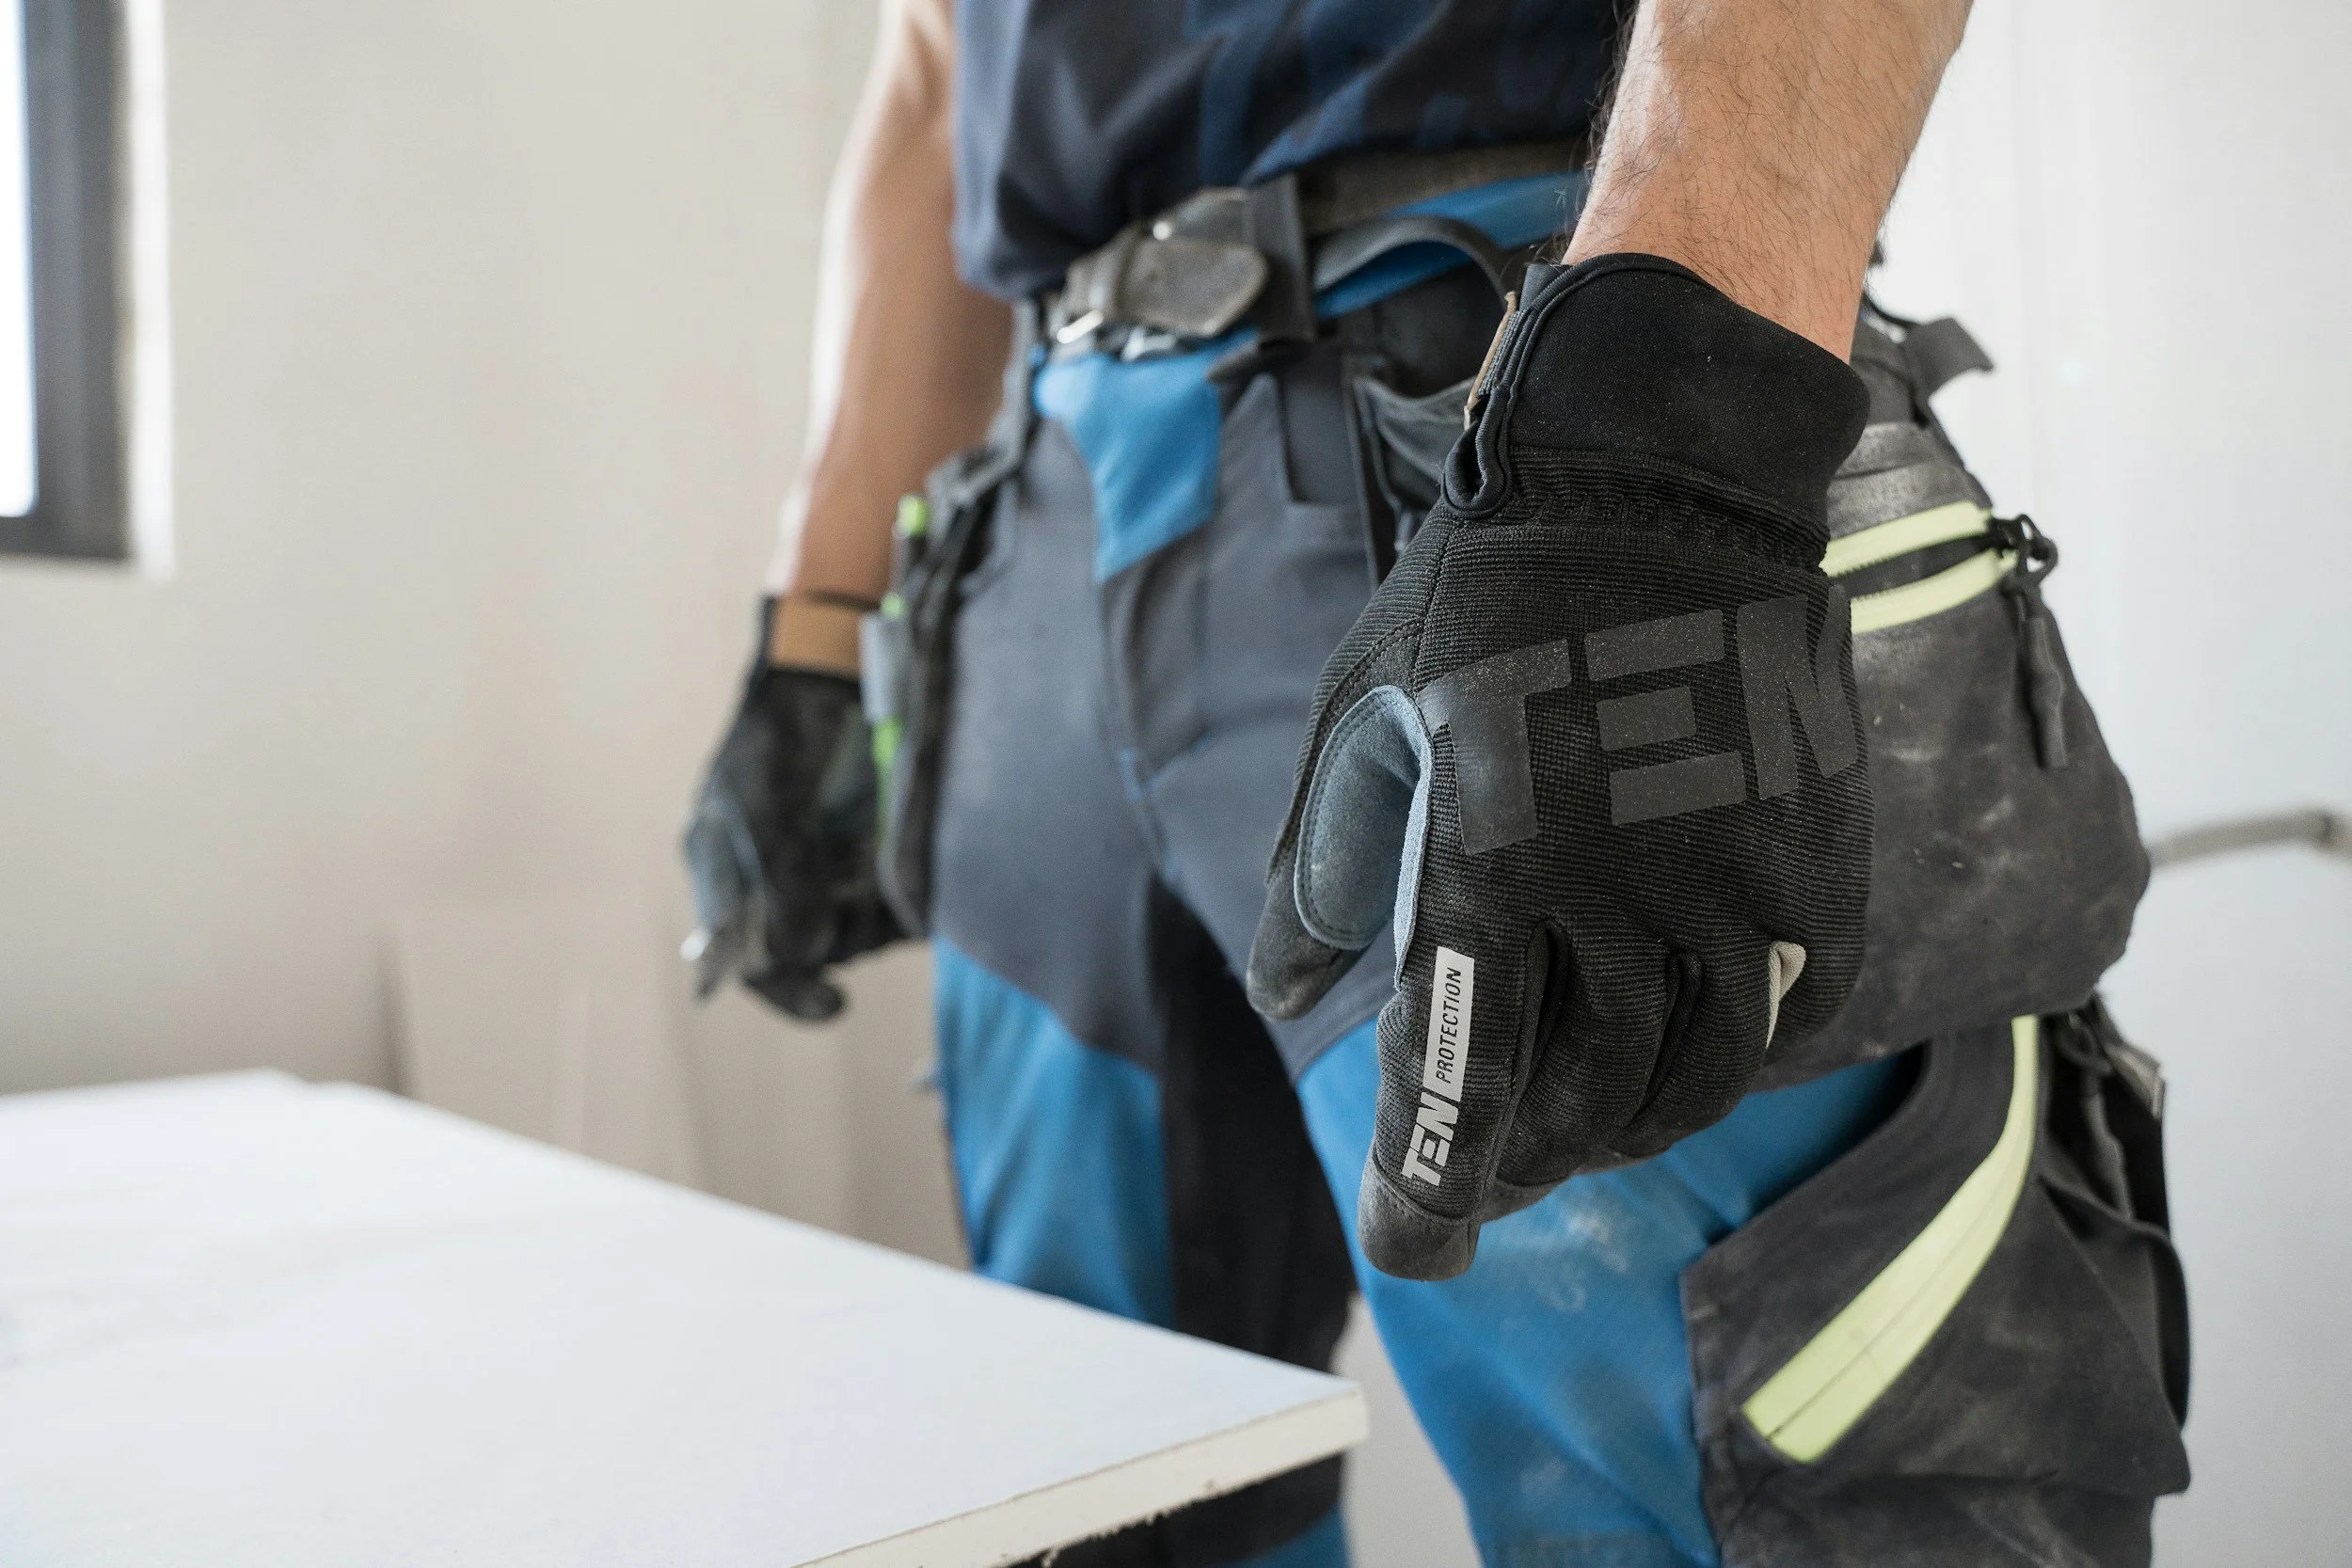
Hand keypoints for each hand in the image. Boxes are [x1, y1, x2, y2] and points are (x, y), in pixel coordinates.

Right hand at [683, 625, 901, 1020]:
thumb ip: (781, 878)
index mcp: (725, 874)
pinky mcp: (864, 851)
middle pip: (808, 949)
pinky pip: (886, 899)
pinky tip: (923, 888)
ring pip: (853, 928)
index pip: (745, 958)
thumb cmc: (778, 733)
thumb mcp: (765, 804)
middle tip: (875, 920)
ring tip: (901, 897)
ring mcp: (820, 865)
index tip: (834, 1005)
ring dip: (878, 923)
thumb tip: (801, 954)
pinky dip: (903, 901)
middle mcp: (772, 879)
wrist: (825, 669)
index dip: (787, 990)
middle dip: (843, 944)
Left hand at [1248, 256, 1872, 1279]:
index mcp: (1491, 853)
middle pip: (1573, 1104)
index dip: (1428, 1184)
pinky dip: (1708, 1072)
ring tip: (1563, 1136)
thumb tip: (1287, 1003)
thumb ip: (1320, 873)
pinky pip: (1772, 1028)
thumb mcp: (1366, 720)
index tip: (1410, 1245)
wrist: (1664, 485)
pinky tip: (1660, 1061)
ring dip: (1612, 1136)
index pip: (1462, 1072)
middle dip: (1510, 1168)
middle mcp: (1623, 887)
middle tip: (1472, 1185)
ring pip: (1683, 1085)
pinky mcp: (1818, 874)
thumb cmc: (1483, 600)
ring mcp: (1737, 884)